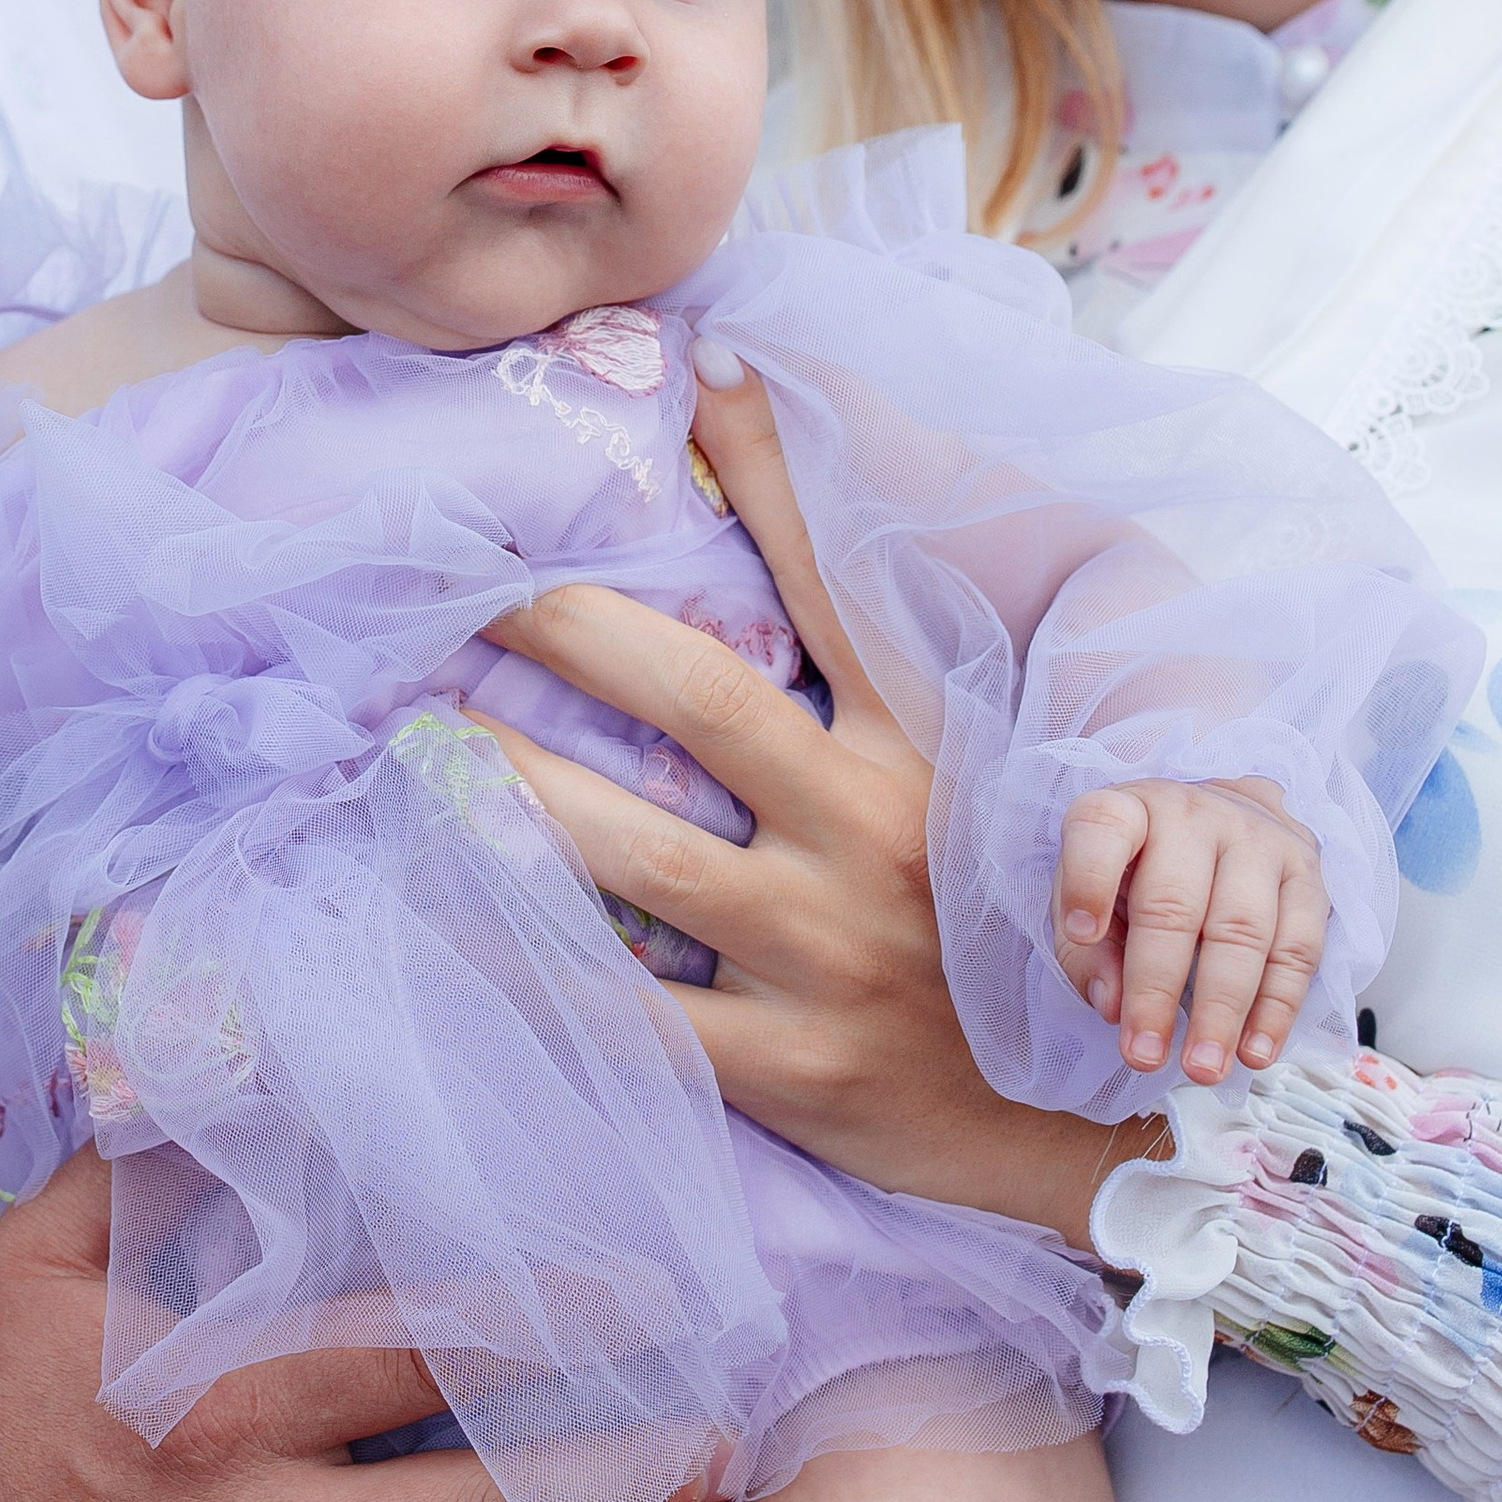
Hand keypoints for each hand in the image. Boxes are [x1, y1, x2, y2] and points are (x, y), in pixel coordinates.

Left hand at [477, 369, 1164, 1253]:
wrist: (1083, 1128)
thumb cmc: (988, 928)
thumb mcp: (965, 784)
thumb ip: (884, 672)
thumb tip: (796, 536)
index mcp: (926, 752)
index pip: (841, 586)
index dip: (776, 475)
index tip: (700, 373)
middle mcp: (873, 834)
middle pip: (698, 699)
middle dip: (569, 626)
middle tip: (462, 578)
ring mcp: (825, 955)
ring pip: (635, 852)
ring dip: (512, 788)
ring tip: (419, 741)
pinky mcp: (787, 1067)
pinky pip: (627, 1014)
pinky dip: (529, 966)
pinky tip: (442, 920)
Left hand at [1056, 776, 1326, 1083]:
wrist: (1225, 819)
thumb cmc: (1143, 869)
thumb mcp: (1091, 894)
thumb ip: (1085, 950)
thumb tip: (1112, 1007)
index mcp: (1130, 808)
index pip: (1103, 827)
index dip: (1088, 880)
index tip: (1081, 933)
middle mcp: (1195, 816)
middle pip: (1175, 904)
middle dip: (1157, 987)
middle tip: (1143, 1055)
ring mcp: (1259, 841)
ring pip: (1244, 931)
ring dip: (1222, 1010)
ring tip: (1201, 1069)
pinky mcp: (1307, 876)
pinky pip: (1298, 949)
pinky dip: (1276, 1009)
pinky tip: (1254, 1052)